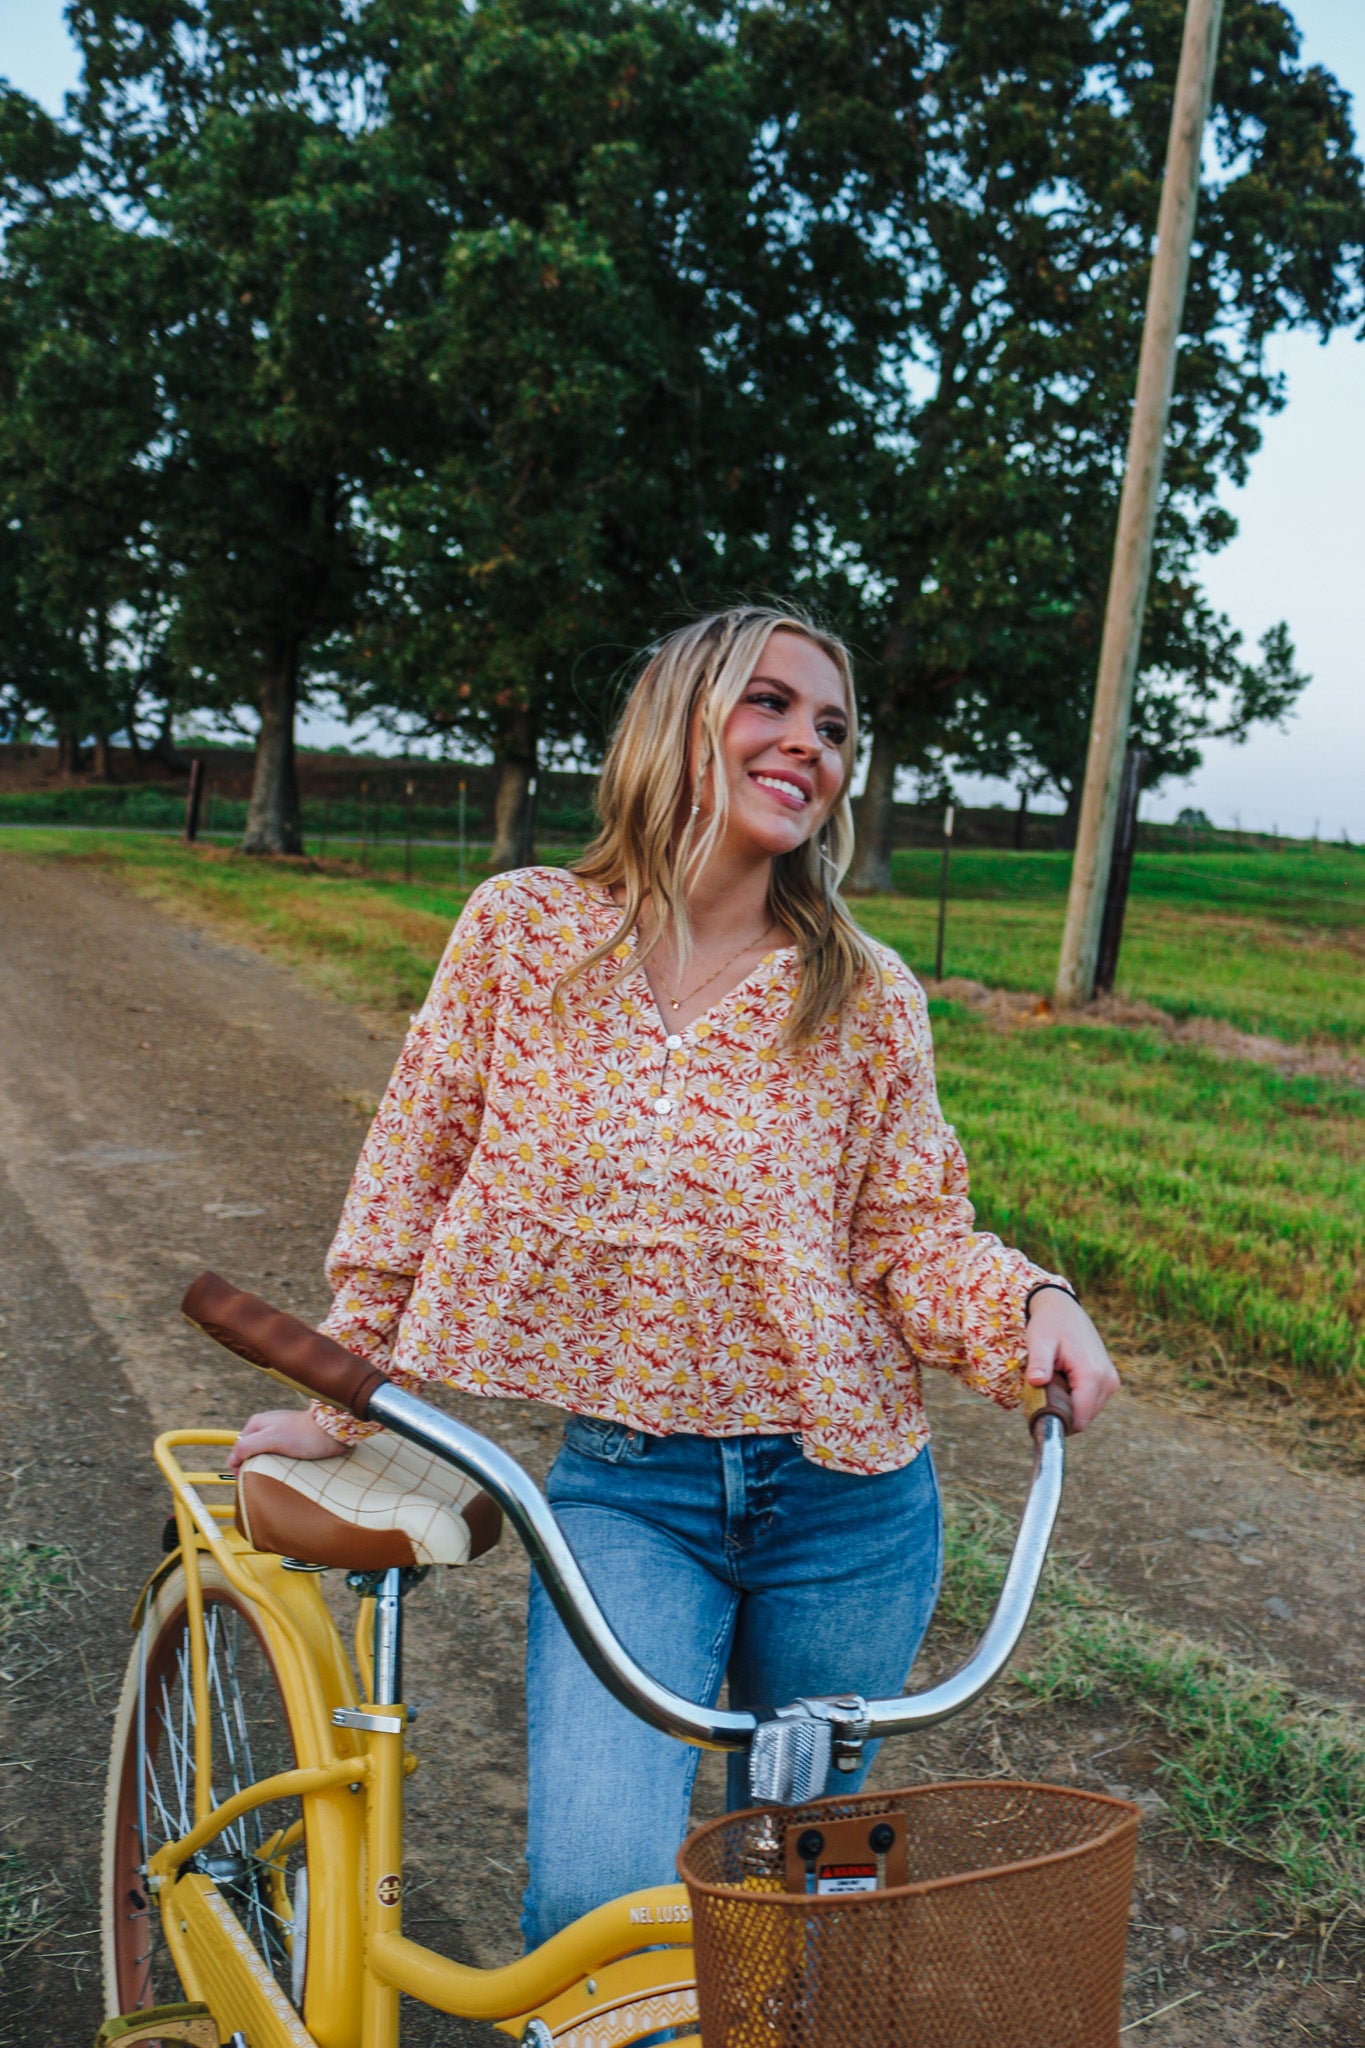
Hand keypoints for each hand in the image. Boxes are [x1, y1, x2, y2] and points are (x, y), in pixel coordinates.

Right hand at [227, 1409, 348, 1473]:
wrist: (333, 1431)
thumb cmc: (303, 1434)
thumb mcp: (270, 1438)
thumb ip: (247, 1446)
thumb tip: (232, 1459)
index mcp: (256, 1424)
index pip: (238, 1449)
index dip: (238, 1466)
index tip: (244, 1480)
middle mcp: (266, 1427)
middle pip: (250, 1453)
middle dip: (251, 1467)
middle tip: (259, 1481)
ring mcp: (279, 1434)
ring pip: (264, 1456)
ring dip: (265, 1468)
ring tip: (272, 1477)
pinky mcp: (292, 1443)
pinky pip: (278, 1457)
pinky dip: (277, 1466)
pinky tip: (283, 1472)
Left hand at [1024, 1292, 1118, 1432]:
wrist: (1064, 1309)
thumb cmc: (1050, 1324)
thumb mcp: (1040, 1341)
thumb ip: (1039, 1363)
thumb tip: (1037, 1382)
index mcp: (1093, 1374)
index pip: (1080, 1419)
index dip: (1057, 1422)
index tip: (1036, 1412)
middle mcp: (1108, 1381)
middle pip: (1083, 1419)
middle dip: (1060, 1412)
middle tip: (1041, 1392)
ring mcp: (1111, 1382)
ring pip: (1087, 1413)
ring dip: (1067, 1405)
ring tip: (1052, 1381)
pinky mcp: (1109, 1381)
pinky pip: (1090, 1403)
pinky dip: (1074, 1399)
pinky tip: (1062, 1380)